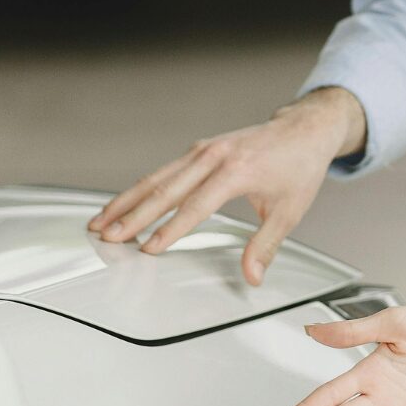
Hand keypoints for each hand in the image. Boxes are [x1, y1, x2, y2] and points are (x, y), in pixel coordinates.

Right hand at [86, 87, 366, 286]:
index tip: (148, 249)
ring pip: (157, 177)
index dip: (171, 229)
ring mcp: (204, 149)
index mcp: (237, 170)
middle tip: (107, 236)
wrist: (304, 129)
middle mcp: (215, 155)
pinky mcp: (200, 149)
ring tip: (100, 221)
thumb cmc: (298, 168)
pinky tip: (123, 204)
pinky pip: (165, 170)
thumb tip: (252, 276)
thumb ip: (266, 246)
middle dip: (133, 215)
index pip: (196, 205)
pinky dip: (140, 188)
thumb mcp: (290, 211)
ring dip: (127, 200)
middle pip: (166, 189)